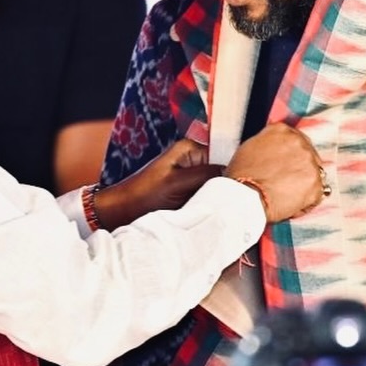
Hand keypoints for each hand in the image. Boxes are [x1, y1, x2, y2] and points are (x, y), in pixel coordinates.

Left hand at [93, 139, 222, 228]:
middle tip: (232, 205)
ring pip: (217, 188)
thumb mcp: (176, 183)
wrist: (123, 213)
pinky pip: (208, 198)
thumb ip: (205, 176)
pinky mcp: (190, 193)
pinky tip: (213, 216)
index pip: (225, 155)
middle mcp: (194, 160)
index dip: (235, 172)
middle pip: (222, 172)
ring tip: (221, 212)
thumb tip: (233, 176)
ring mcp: (192, 178)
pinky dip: (210, 207)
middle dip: (226, 188)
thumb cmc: (144, 195)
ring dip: (218, 200)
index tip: (243, 190)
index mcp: (191, 149)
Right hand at [223, 122, 325, 222]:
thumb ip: (267, 143)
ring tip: (285, 194)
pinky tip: (290, 204)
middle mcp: (299, 143)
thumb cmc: (242, 176)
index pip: (294, 138)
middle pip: (307, 154)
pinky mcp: (316, 185)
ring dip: (303, 183)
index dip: (291, 153)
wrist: (245, 197)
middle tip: (286, 180)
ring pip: (313, 173)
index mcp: (281, 131)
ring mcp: (310, 163)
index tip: (287, 162)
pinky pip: (317, 193)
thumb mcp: (250, 147)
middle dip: (299, 167)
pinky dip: (306, 201)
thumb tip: (274, 148)